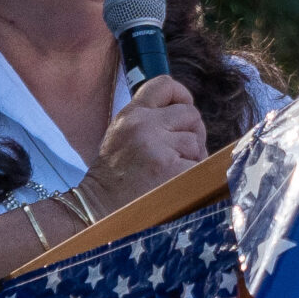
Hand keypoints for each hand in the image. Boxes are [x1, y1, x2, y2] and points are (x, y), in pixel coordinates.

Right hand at [89, 74, 206, 214]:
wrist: (98, 213)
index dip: (181, 95)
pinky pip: (200, 163)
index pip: (164, 84)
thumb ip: (149, 120)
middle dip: (192, 133)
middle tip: (178, 154)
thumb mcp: (121, 136)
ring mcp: (159, 148)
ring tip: (171, 172)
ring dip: (192, 157)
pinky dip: (194, 174)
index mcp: (130, 115)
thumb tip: (186, 114)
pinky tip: (176, 184)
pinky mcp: (173, 170)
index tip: (184, 108)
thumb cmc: (114, 179)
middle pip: (191, 113)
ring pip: (196, 141)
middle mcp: (144, 125)